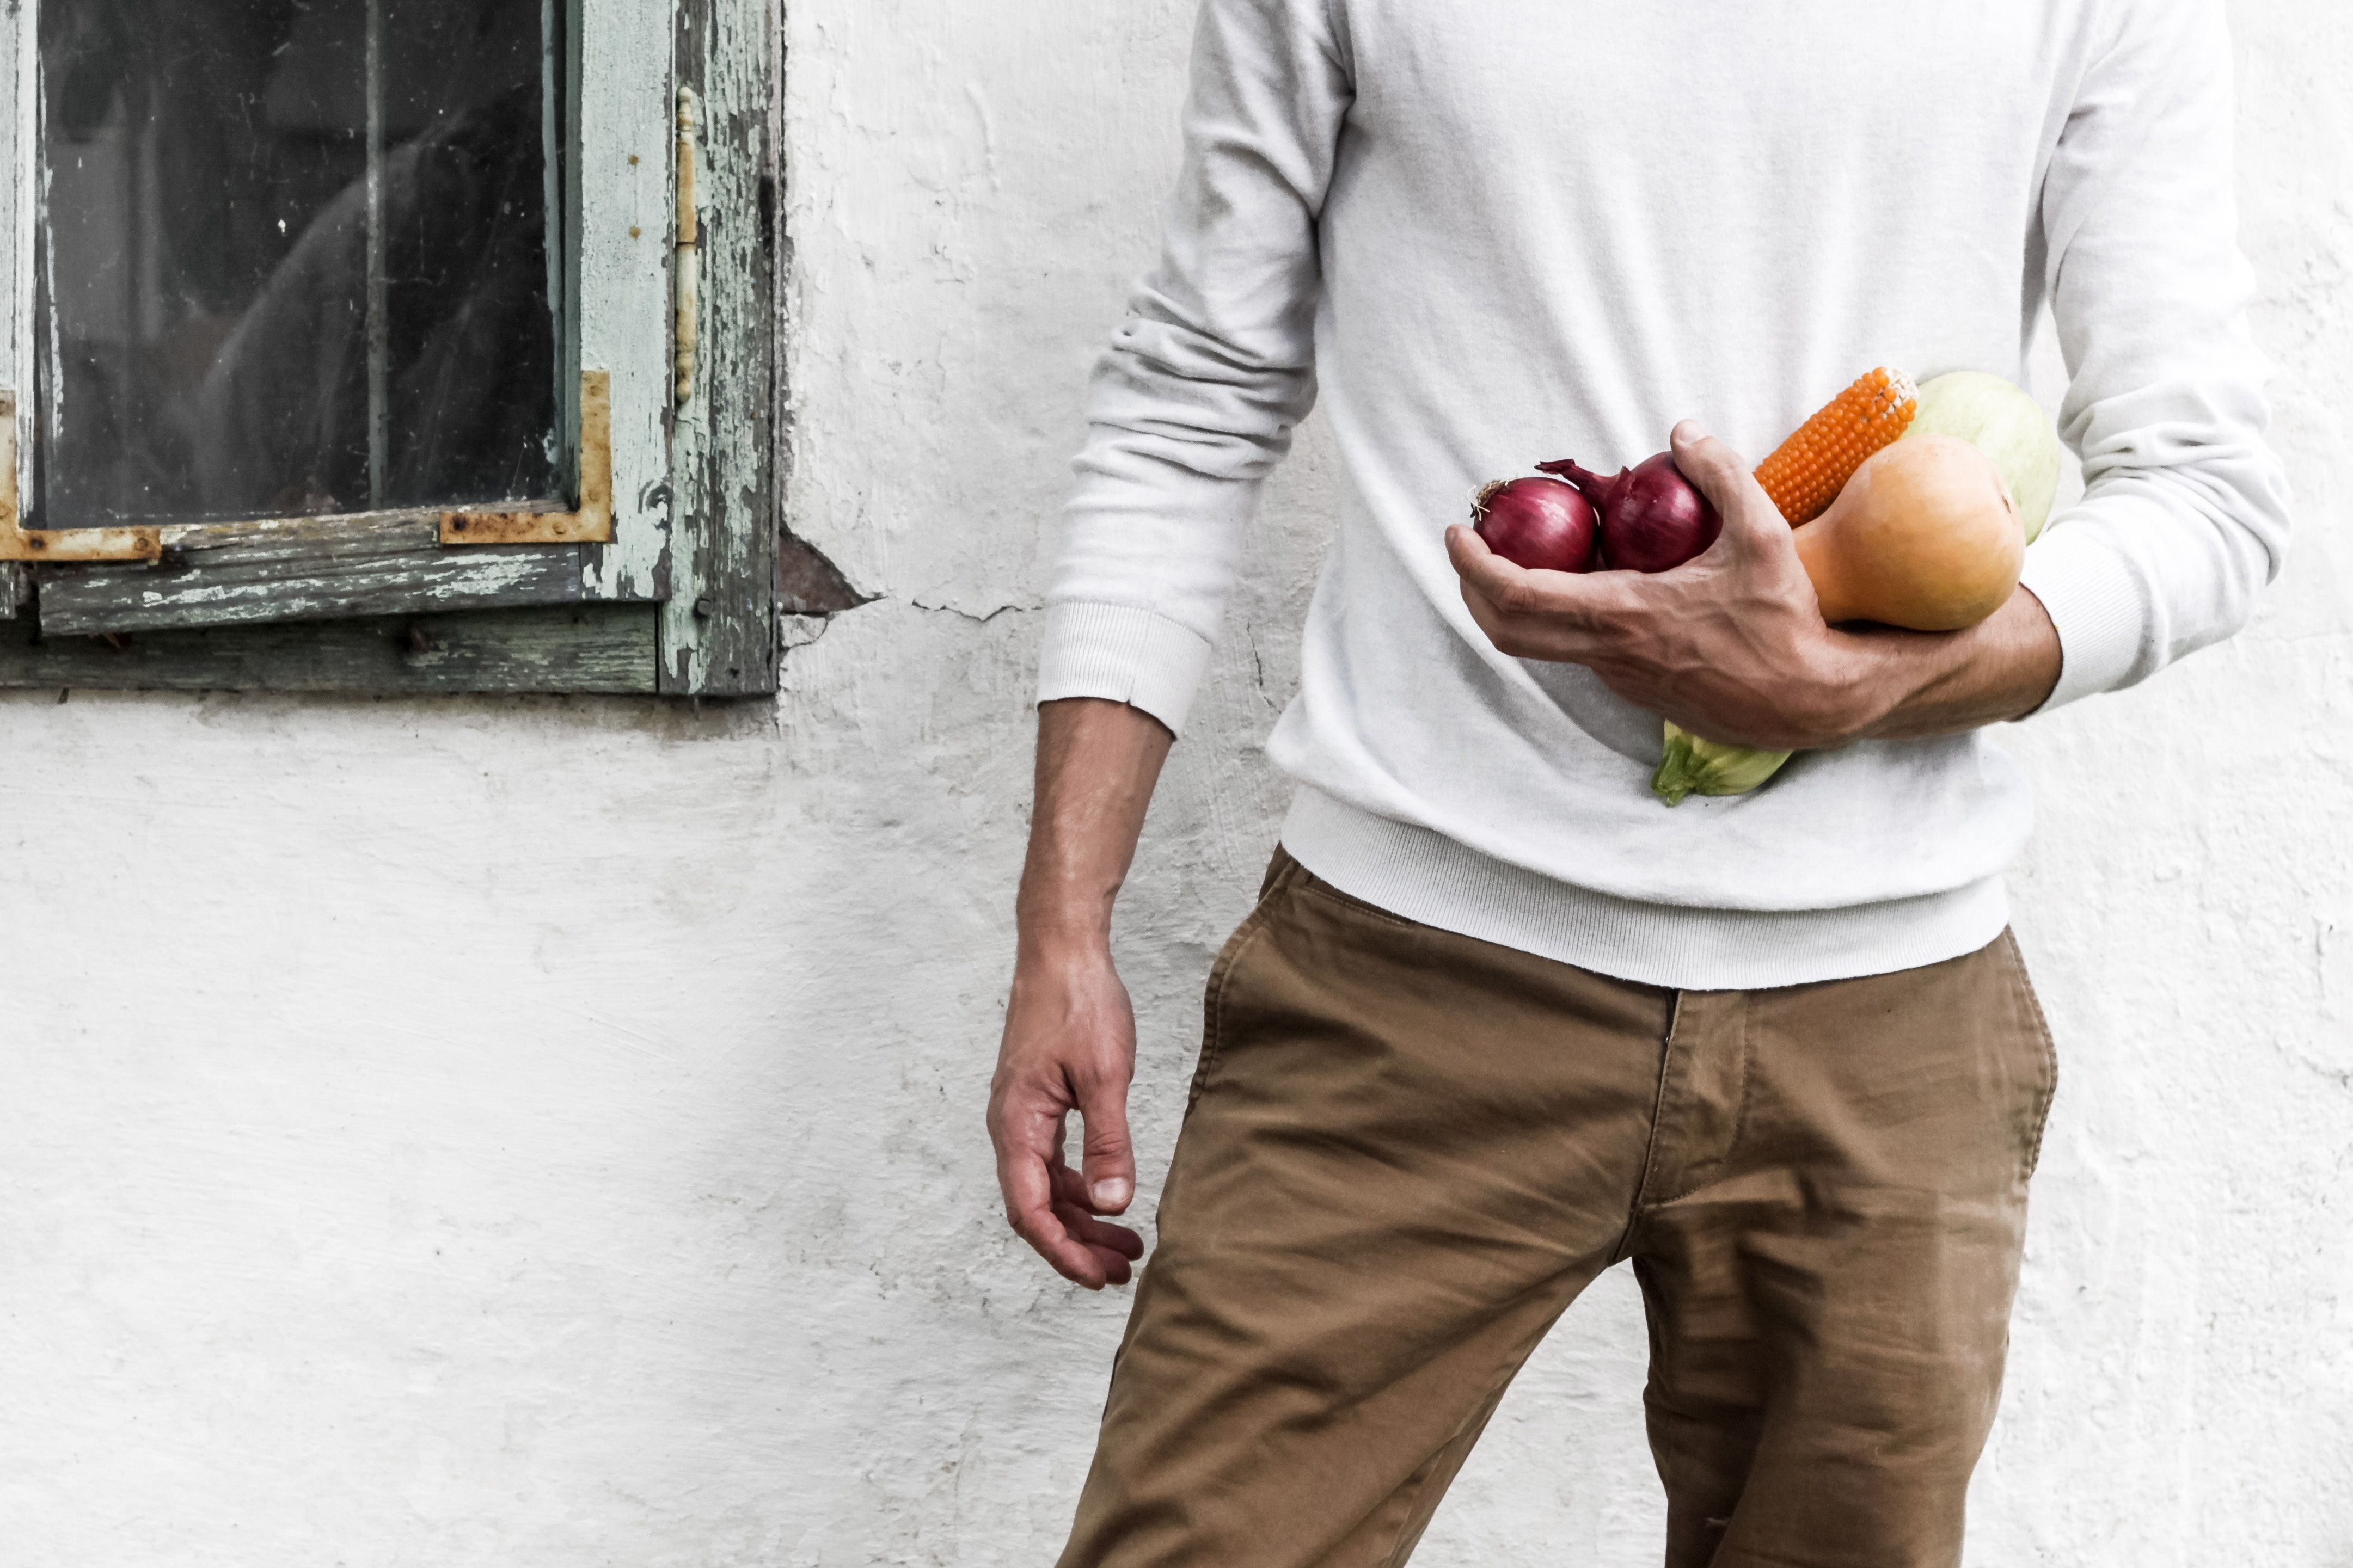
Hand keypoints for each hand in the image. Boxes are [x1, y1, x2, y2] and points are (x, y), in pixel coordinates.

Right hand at [988, 939, 1148, 1289]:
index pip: (1031, 1211)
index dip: (1064, 1252)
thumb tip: (1114, 1206)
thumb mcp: (1106, 1076)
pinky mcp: (1036, 1103)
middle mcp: (1010, 1127)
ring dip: (1082, 1219)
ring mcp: (1021, 1115)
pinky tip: (1109, 1195)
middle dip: (1077, 1245)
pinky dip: (1080, 1186)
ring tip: (1127, 1243)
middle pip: (1036, 1207)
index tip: (1100, 1277)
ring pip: (1044, 1187)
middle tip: (1124, 1270)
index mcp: (1017, 1125)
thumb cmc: (1079, 1003)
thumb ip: (1108, 1143)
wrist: (1061, 951)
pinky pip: (1051, 1161)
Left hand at [1448, 421, 1891, 749]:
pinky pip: (1578, 647)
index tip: (1457, 533)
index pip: (1517, 594)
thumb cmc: (1785, 621)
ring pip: (1541, 643)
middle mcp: (1607, 653)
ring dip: (1516, 602)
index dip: (1473, 564)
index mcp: (1622, 615)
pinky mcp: (1633, 686)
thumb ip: (1723, 475)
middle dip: (1473, 587)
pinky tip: (1588, 578)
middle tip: (1472, 544)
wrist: (1806, 701)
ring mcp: (1617, 676)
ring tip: (1523, 553)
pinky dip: (1561, 614)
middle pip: (1506, 629)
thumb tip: (1683, 431)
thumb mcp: (1763, 536)